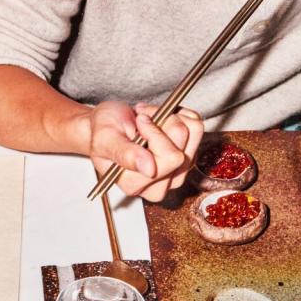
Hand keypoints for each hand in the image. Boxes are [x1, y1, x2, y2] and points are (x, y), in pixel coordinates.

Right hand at [85, 101, 203, 201]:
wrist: (109, 123)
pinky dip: (179, 116)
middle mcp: (158, 185)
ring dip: (170, 119)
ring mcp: (175, 174)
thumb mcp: (106, 138)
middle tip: (142, 119)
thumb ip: (124, 154)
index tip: (138, 122)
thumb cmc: (103, 129)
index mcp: (134, 185)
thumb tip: (149, 170)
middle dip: (162, 125)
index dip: (154, 132)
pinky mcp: (187, 159)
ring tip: (149, 120)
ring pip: (192, 136)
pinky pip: (197, 129)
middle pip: (181, 151)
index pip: (168, 159)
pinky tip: (160, 120)